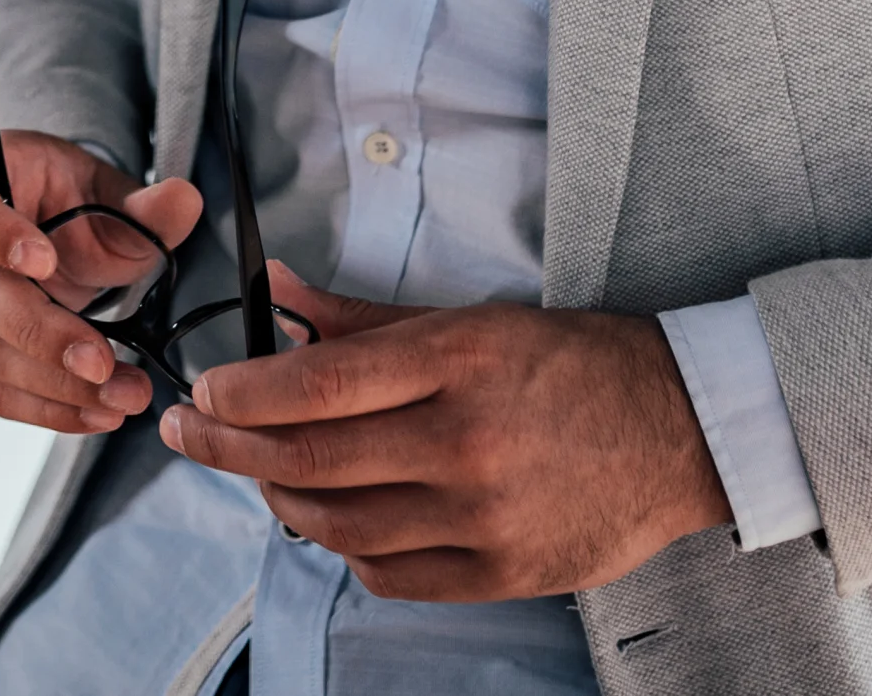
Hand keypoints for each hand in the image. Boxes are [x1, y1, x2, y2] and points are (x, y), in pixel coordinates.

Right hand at [0, 133, 204, 434]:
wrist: (56, 229)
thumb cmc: (66, 200)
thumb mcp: (107, 190)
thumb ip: (144, 204)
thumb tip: (180, 200)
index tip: (43, 261)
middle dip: (41, 333)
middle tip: (98, 360)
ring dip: (55, 384)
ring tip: (120, 395)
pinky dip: (49, 409)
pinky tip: (97, 412)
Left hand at [156, 268, 728, 599]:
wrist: (683, 430)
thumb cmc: (575, 363)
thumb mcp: (473, 318)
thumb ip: (366, 318)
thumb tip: (280, 296)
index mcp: (458, 362)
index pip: (317, 385)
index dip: (242, 394)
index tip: (205, 392)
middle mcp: (466, 443)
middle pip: (310, 460)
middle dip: (228, 448)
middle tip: (188, 433)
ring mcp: (483, 518)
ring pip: (338, 525)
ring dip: (278, 500)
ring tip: (257, 474)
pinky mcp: (501, 574)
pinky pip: (388, 574)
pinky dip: (344, 546)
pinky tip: (331, 518)